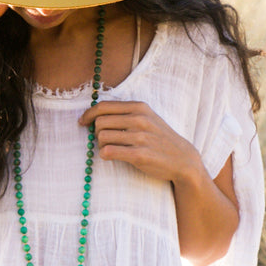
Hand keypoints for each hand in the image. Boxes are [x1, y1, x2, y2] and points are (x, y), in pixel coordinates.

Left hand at [79, 100, 200, 184]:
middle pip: (100, 122)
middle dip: (96, 132)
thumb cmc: (160, 138)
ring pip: (102, 137)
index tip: (82, 122)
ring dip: (100, 145)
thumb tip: (95, 115)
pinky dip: (105, 154)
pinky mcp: (139, 155)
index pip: (103, 106)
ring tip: (110, 149)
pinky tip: (111, 156)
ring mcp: (140, 137)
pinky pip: (109, 152)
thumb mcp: (147, 118)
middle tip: (102, 140)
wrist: (183, 159)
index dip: (88, 115)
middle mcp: (139, 119)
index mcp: (139, 107)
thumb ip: (125, 113)